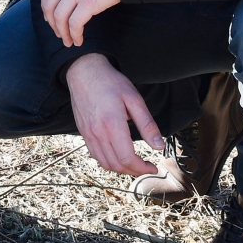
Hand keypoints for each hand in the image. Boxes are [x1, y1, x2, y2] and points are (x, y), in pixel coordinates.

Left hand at [41, 0, 121, 46]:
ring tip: (68, 41)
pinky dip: (74, 34)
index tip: (50, 17)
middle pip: (49, 6)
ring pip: (59, 17)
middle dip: (52, 23)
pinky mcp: (89, 2)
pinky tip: (79, 40)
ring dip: (62, 32)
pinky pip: (75, 23)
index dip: (46, 7)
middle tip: (58, 33)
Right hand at [66, 53, 162, 176]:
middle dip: (134, 171)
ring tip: (134, 165)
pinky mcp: (83, 132)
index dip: (142, 168)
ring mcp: (88, 134)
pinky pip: (95, 155)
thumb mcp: (134, 99)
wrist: (84, 71)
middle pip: (116, 164)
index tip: (153, 167)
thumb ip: (147, 124)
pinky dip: (108, 162)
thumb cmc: (110, 82)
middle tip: (146, 167)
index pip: (127, 158)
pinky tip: (117, 157)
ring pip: (105, 163)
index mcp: (112, 124)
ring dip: (121, 169)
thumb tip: (158, 146)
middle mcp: (98, 133)